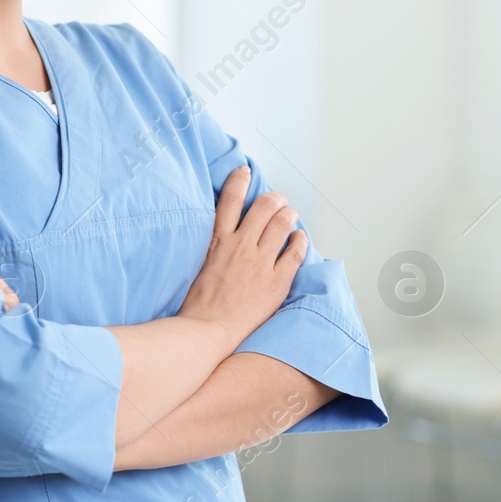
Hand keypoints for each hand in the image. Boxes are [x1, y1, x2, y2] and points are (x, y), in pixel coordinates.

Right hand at [177, 163, 306, 349]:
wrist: (206, 330)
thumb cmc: (200, 303)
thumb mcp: (200, 264)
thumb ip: (215, 246)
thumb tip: (224, 235)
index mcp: (219, 241)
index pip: (229, 199)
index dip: (239, 180)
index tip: (245, 171)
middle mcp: (241, 246)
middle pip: (264, 206)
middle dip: (275, 198)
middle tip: (279, 200)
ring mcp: (260, 263)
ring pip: (282, 224)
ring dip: (290, 215)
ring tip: (292, 216)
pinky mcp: (276, 281)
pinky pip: (296, 253)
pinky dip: (300, 241)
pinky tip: (300, 239)